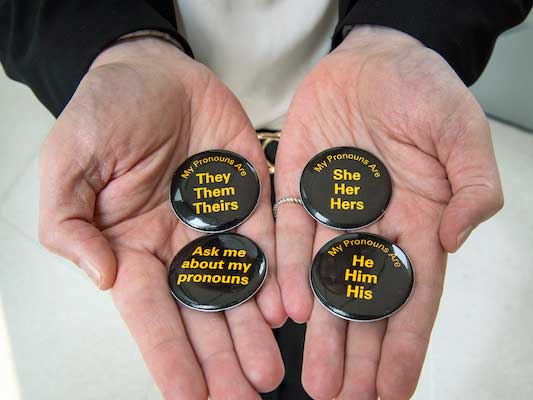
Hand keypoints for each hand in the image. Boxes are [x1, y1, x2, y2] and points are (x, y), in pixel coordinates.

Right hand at [39, 37, 285, 398]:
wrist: (153, 70)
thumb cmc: (106, 111)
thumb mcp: (69, 163)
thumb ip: (71, 225)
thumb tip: (102, 276)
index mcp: (132, 244)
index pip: (150, 312)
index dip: (168, 355)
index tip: (188, 397)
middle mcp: (178, 244)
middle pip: (201, 311)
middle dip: (221, 357)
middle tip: (244, 396)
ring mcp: (217, 222)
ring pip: (238, 286)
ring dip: (253, 330)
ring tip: (269, 372)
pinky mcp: (251, 196)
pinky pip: (266, 241)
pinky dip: (276, 275)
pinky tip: (285, 308)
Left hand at [275, 27, 502, 398]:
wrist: (374, 59)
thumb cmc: (424, 91)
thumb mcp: (462, 135)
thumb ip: (472, 188)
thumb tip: (460, 238)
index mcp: (418, 223)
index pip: (412, 297)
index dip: (404, 346)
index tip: (393, 392)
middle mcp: (372, 228)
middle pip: (364, 302)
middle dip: (355, 353)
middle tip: (341, 398)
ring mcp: (332, 211)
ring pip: (324, 280)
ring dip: (321, 329)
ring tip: (315, 377)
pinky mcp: (297, 188)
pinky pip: (291, 235)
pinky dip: (290, 271)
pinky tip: (288, 309)